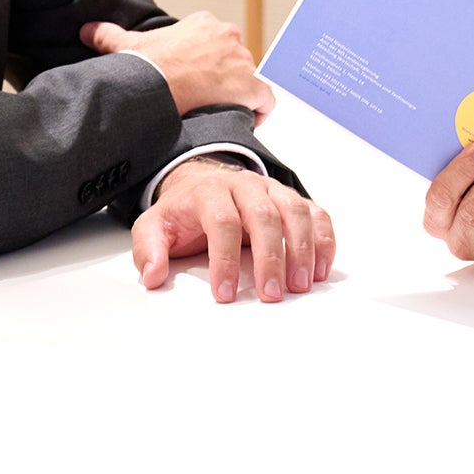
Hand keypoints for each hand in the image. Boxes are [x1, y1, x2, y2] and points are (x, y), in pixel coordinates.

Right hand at [80, 12, 272, 121]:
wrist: (158, 85)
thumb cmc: (146, 66)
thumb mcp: (126, 45)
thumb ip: (108, 34)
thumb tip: (87, 29)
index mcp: (203, 24)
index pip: (216, 42)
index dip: (209, 63)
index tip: (198, 79)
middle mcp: (227, 36)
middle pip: (234, 60)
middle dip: (224, 79)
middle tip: (206, 98)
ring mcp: (241, 60)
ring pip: (249, 79)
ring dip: (238, 95)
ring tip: (218, 112)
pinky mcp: (251, 85)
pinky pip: (265, 100)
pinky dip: (259, 111)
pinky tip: (244, 121)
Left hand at [132, 158, 332, 302]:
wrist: (202, 179)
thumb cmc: (183, 211)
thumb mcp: (155, 226)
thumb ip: (149, 249)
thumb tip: (153, 275)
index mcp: (210, 192)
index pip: (221, 221)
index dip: (224, 259)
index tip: (225, 294)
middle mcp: (245, 186)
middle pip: (264, 216)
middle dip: (270, 258)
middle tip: (272, 294)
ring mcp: (272, 190)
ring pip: (295, 211)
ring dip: (302, 249)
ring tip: (301, 285)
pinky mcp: (291, 199)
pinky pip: (315, 213)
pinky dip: (324, 239)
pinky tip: (322, 269)